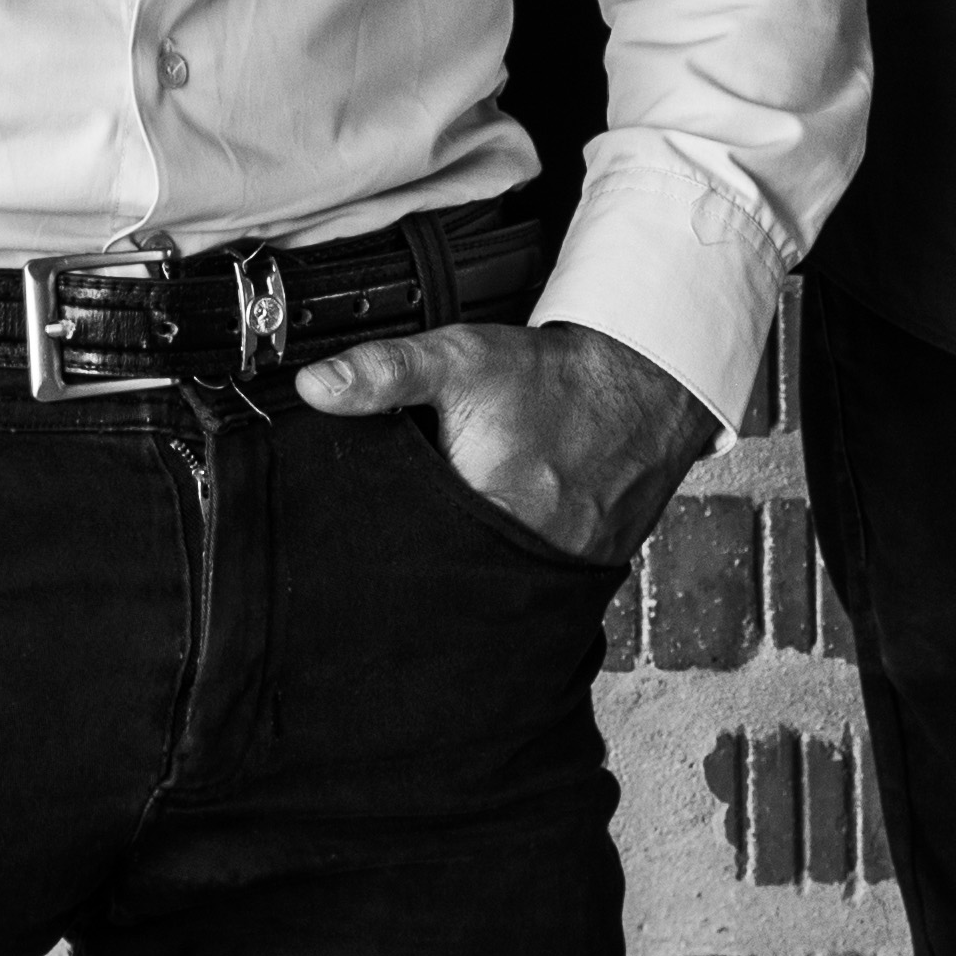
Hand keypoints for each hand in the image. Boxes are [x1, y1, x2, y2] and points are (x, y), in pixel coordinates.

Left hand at [289, 317, 717, 566]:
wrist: (643, 389)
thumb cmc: (552, 379)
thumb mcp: (461, 359)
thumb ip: (386, 373)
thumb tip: (312, 386)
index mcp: (484, 512)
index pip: (407, 561)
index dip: (378, 554)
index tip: (362, 544)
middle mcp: (524, 556)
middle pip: (443, 585)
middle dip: (418, 572)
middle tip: (404, 546)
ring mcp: (557, 573)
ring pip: (484, 596)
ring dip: (462, 580)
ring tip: (446, 553)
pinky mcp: (582, 580)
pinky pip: (527, 596)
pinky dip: (506, 580)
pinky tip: (494, 554)